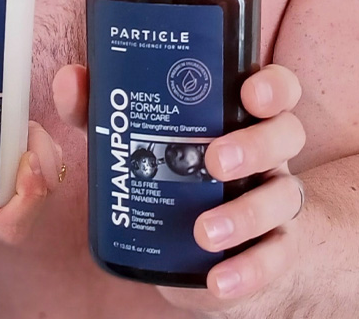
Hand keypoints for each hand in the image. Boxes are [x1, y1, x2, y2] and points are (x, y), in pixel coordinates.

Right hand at [0, 117, 62, 247]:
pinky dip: (46, 148)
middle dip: (44, 163)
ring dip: (46, 151)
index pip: (11, 228)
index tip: (27, 161)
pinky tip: (29, 125)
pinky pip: (49, 168)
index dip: (28, 198)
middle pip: (39, 199)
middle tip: (30, 131)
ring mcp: (15, 197)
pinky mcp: (25, 178)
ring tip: (27, 125)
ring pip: (49, 180)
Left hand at [53, 62, 305, 312]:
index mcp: (242, 115)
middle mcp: (269, 152)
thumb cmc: (179, 174)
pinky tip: (217, 281)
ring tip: (204, 233)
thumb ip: (103, 107)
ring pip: (282, 197)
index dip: (272, 86)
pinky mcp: (274, 251)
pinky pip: (274, 259)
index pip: (276, 88)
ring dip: (245, 214)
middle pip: (287, 134)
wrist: (219, 245)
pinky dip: (247, 271)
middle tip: (212, 160)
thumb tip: (71, 77)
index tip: (249, 92)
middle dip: (254, 145)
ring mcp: (275, 200)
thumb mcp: (142, 138)